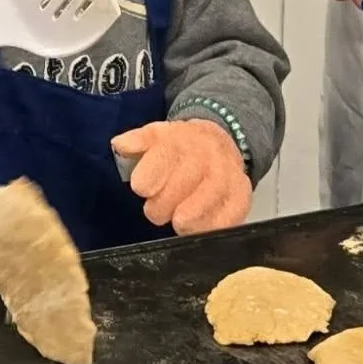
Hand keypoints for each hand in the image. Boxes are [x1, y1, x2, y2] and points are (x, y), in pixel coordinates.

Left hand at [112, 120, 251, 233]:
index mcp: (181, 141)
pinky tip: (196, 222)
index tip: (143, 188)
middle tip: (157, 207)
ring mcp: (227, 178)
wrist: (219, 142)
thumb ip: (136, 141)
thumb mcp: (156, 135)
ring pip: (198, 211)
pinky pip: (222, 223)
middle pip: (175, 194)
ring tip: (177, 216)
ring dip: (182, 220)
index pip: (160, 164)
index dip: (146, 182)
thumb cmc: (180, 146)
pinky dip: (205, 227)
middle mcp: (207, 157)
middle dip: (159, 207)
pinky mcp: (241, 197)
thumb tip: (121, 145)